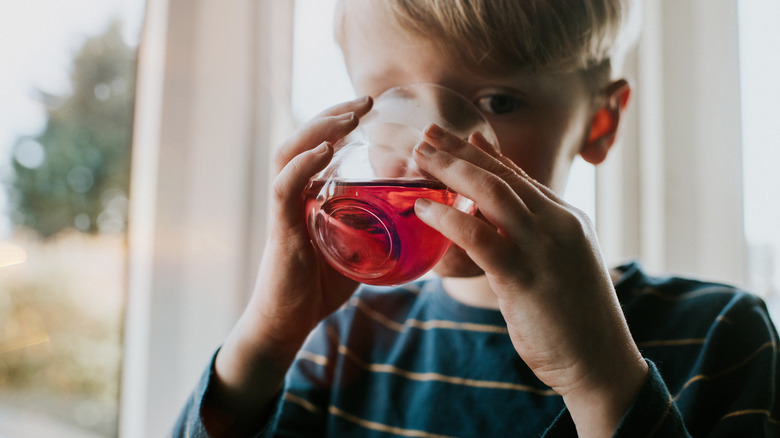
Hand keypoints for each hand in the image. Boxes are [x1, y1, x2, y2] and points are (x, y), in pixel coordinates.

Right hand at [209, 96, 372, 420]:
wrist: (286, 323)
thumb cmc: (318, 289)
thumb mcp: (356, 252)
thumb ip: (374, 232)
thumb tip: (414, 220)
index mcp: (308, 196)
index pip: (317, 146)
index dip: (339, 122)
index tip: (368, 106)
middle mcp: (291, 195)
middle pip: (303, 140)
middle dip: (333, 115)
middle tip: (365, 100)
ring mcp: (282, 210)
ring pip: (289, 154)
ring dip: (318, 130)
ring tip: (348, 116)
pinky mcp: (279, 229)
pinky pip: (284, 188)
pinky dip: (303, 165)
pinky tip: (324, 151)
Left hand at [412, 123, 647, 436]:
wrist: (601, 362)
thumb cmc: (574, 320)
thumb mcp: (558, 268)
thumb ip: (532, 242)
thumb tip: (495, 230)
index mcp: (567, 220)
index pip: (521, 176)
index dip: (486, 154)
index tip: (459, 137)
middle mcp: (558, 224)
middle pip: (503, 175)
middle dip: (461, 152)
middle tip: (428, 135)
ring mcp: (544, 247)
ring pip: (493, 193)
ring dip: (453, 171)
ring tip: (420, 158)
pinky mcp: (525, 276)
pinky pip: (481, 237)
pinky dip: (449, 218)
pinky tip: (424, 209)